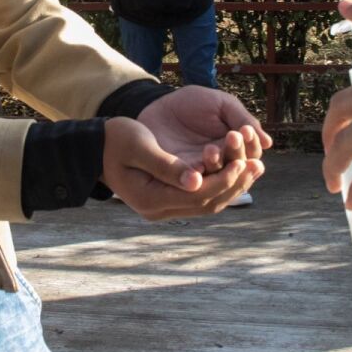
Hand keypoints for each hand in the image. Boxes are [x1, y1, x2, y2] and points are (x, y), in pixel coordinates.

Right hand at [102, 118, 262, 220]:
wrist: (94, 150)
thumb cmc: (115, 141)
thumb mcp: (139, 146)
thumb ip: (167, 164)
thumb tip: (197, 180)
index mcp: (150, 198)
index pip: (197, 195)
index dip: (223, 179)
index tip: (242, 161)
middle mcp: (158, 210)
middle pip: (206, 204)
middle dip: (234, 185)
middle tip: (257, 165)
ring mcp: (162, 209)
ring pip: (205, 204)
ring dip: (231, 187)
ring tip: (254, 168)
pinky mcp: (166, 201)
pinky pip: (199, 199)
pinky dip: (219, 186)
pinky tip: (235, 172)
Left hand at [137, 85, 272, 172]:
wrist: (158, 105)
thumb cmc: (193, 103)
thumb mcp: (221, 104)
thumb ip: (242, 119)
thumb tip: (269, 143)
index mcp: (235, 147)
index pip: (252, 154)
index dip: (251, 145)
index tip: (245, 130)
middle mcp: (222, 164)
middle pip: (238, 169)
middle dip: (236, 153)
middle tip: (232, 136)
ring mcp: (202, 172)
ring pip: (217, 179)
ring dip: (217, 165)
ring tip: (211, 149)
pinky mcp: (180, 176)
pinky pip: (192, 182)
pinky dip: (196, 176)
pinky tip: (197, 165)